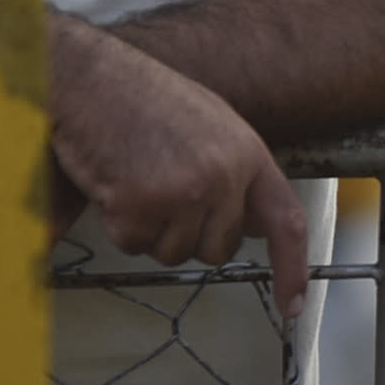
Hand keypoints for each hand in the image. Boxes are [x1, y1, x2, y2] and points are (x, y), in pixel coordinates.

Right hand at [49, 19, 309, 314]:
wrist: (92, 78)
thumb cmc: (144, 98)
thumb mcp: (212, 125)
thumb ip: (237, 174)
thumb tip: (255, 227)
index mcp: (247, 153)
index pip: (285, 221)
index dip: (293, 268)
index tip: (292, 307)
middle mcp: (223, 176)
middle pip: (217, 250)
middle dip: (188, 234)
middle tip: (162, 190)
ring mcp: (183, 192)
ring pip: (173, 253)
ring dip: (150, 229)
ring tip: (138, 177)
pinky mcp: (141, 205)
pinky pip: (133, 244)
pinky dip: (119, 224)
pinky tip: (115, 183)